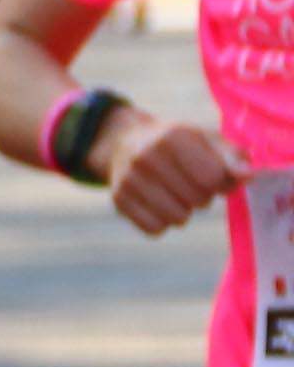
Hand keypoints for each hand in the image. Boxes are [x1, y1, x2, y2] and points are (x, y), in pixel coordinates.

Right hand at [99, 110, 248, 237]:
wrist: (125, 142)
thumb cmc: (178, 143)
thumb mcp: (206, 140)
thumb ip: (232, 157)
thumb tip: (247, 176)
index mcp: (173, 137)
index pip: (213, 178)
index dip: (220, 182)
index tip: (213, 174)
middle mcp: (146, 156)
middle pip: (198, 200)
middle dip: (202, 196)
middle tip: (190, 183)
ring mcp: (129, 179)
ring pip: (177, 219)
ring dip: (183, 211)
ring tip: (175, 194)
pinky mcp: (118, 200)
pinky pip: (154, 229)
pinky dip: (162, 222)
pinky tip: (157, 205)